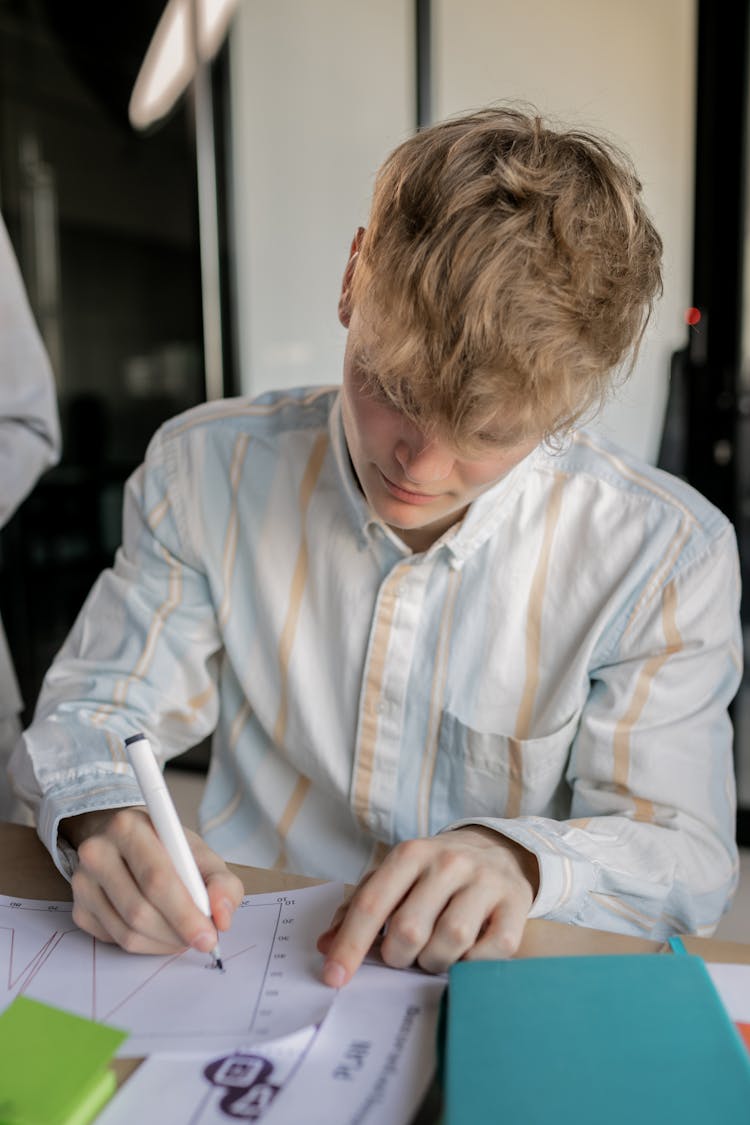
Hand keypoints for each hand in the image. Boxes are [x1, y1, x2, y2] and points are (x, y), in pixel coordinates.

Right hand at [60, 807, 243, 954]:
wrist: (126, 842)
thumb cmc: (168, 847)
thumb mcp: (200, 853)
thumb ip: (221, 883)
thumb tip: (223, 917)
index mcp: (127, 826)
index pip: (157, 878)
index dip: (185, 912)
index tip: (209, 935)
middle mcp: (96, 851)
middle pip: (139, 909)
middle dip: (177, 932)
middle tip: (203, 940)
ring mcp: (82, 882)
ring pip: (127, 931)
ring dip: (164, 942)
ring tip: (185, 934)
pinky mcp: (79, 909)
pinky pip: (115, 941)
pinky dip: (147, 945)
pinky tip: (161, 931)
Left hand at [316, 826, 538, 986]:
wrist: (498, 850)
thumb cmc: (435, 873)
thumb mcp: (396, 876)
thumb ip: (359, 906)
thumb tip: (325, 945)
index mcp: (410, 854)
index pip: (372, 903)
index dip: (350, 945)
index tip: (333, 977)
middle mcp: (448, 863)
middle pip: (409, 929)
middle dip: (397, 957)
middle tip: (402, 957)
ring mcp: (485, 882)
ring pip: (449, 941)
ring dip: (434, 963)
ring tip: (433, 955)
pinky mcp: (516, 905)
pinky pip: (490, 952)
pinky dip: (472, 966)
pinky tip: (465, 956)